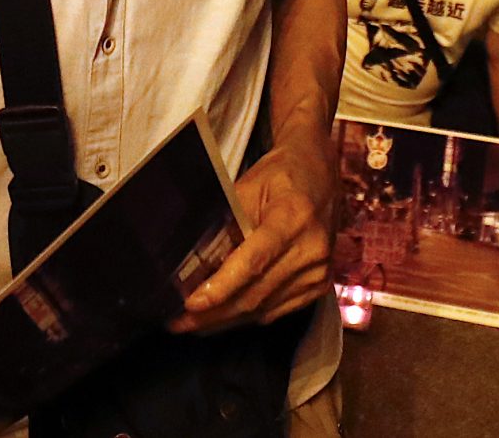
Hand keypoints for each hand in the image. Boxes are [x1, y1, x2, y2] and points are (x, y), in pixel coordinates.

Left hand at [173, 141, 335, 332]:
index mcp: (294, 216)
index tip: (192, 303)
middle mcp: (311, 249)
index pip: (254, 261)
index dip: (221, 287)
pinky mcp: (319, 286)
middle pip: (256, 293)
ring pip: (264, 309)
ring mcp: (318, 272)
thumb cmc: (281, 176)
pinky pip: (276, 311)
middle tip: (178, 322)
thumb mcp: (248, 187)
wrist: (321, 175)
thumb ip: (225, 224)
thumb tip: (193, 261)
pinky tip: (223, 318)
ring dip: (226, 320)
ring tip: (193, 324)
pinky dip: (247, 317)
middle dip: (213, 313)